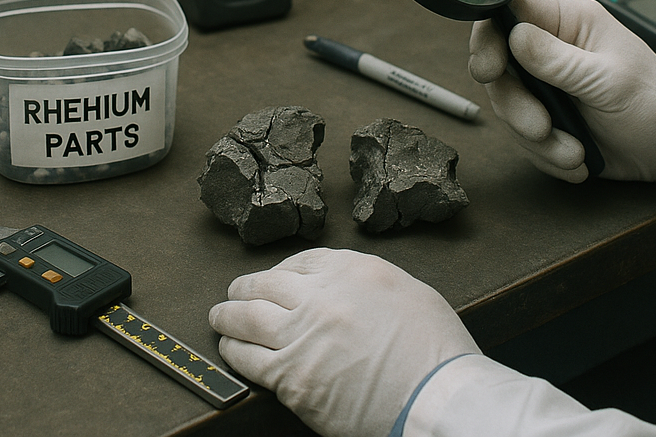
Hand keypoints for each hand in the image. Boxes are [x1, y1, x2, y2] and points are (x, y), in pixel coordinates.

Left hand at [209, 247, 479, 436]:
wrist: (435, 394)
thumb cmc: (435, 348)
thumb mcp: (408, 292)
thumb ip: (371, 285)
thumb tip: (351, 293)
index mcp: (353, 269)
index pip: (303, 261)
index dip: (282, 270)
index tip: (275, 277)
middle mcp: (322, 295)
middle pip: (268, 284)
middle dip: (247, 287)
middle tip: (236, 291)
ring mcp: (303, 335)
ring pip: (249, 317)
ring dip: (229, 314)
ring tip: (220, 315)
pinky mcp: (292, 377)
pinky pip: (250, 358)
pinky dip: (234, 350)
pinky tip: (228, 347)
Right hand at [469, 0, 655, 183]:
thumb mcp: (609, 80)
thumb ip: (559, 60)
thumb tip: (514, 35)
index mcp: (569, 22)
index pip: (509, 12)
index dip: (489, 37)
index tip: (489, 69)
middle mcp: (551, 48)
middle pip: (500, 66)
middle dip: (516, 104)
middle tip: (540, 126)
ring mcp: (546, 85)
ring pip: (508, 105)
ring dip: (536, 138)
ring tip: (573, 152)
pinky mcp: (547, 117)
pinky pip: (523, 136)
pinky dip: (546, 154)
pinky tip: (577, 158)